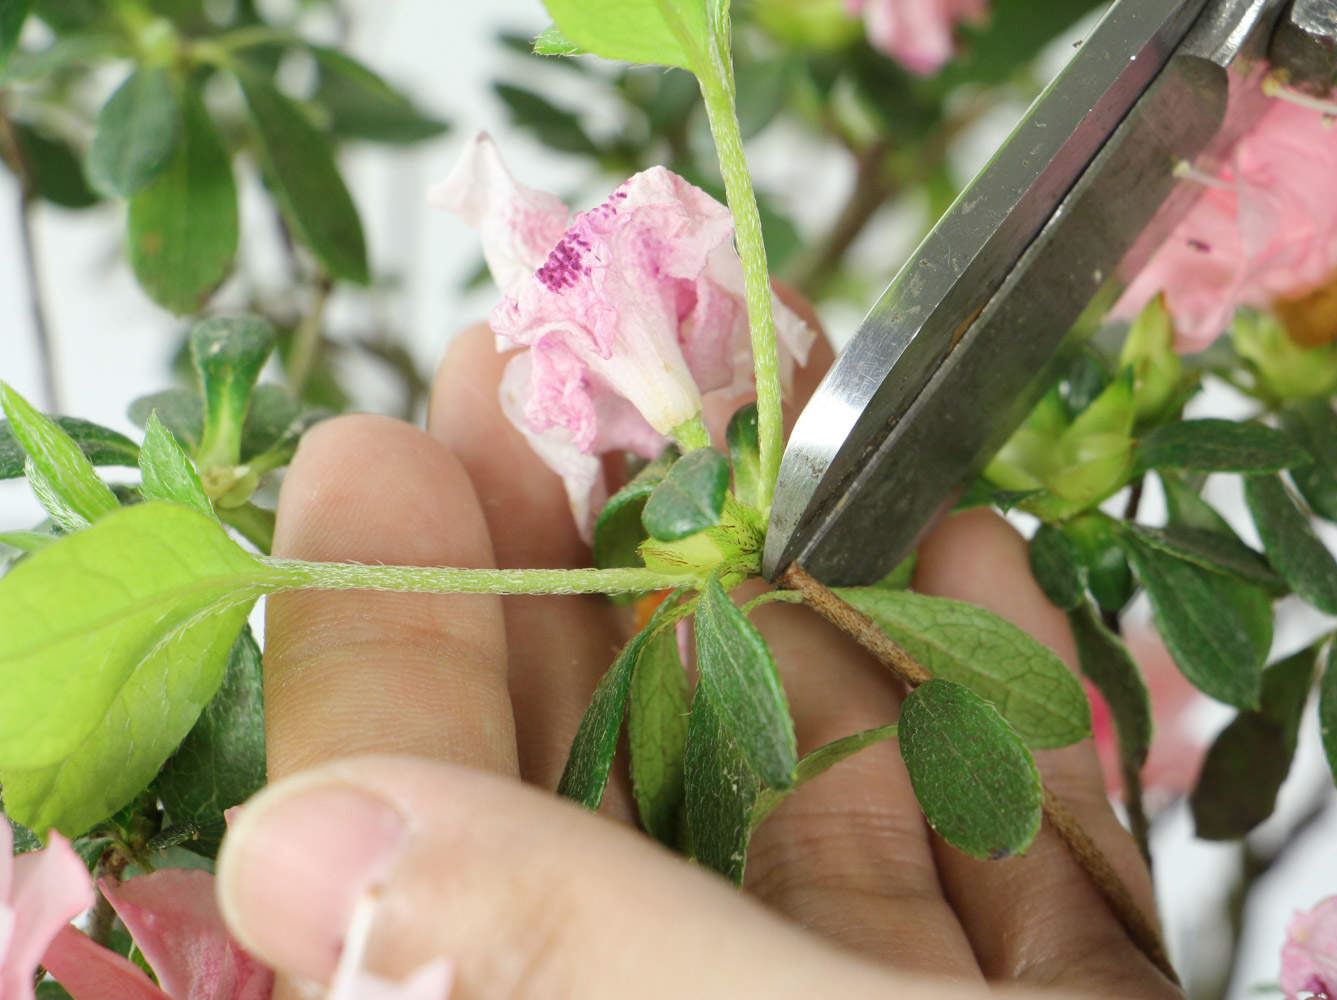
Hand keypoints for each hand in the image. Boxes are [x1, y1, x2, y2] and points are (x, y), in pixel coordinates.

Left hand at [215, 321, 1180, 999]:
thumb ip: (547, 962)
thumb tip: (296, 841)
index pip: (427, 863)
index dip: (391, 659)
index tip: (380, 451)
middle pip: (625, 793)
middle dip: (604, 561)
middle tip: (580, 360)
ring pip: (827, 801)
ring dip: (816, 593)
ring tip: (790, 399)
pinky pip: (1023, 849)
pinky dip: (1007, 695)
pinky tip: (974, 545)